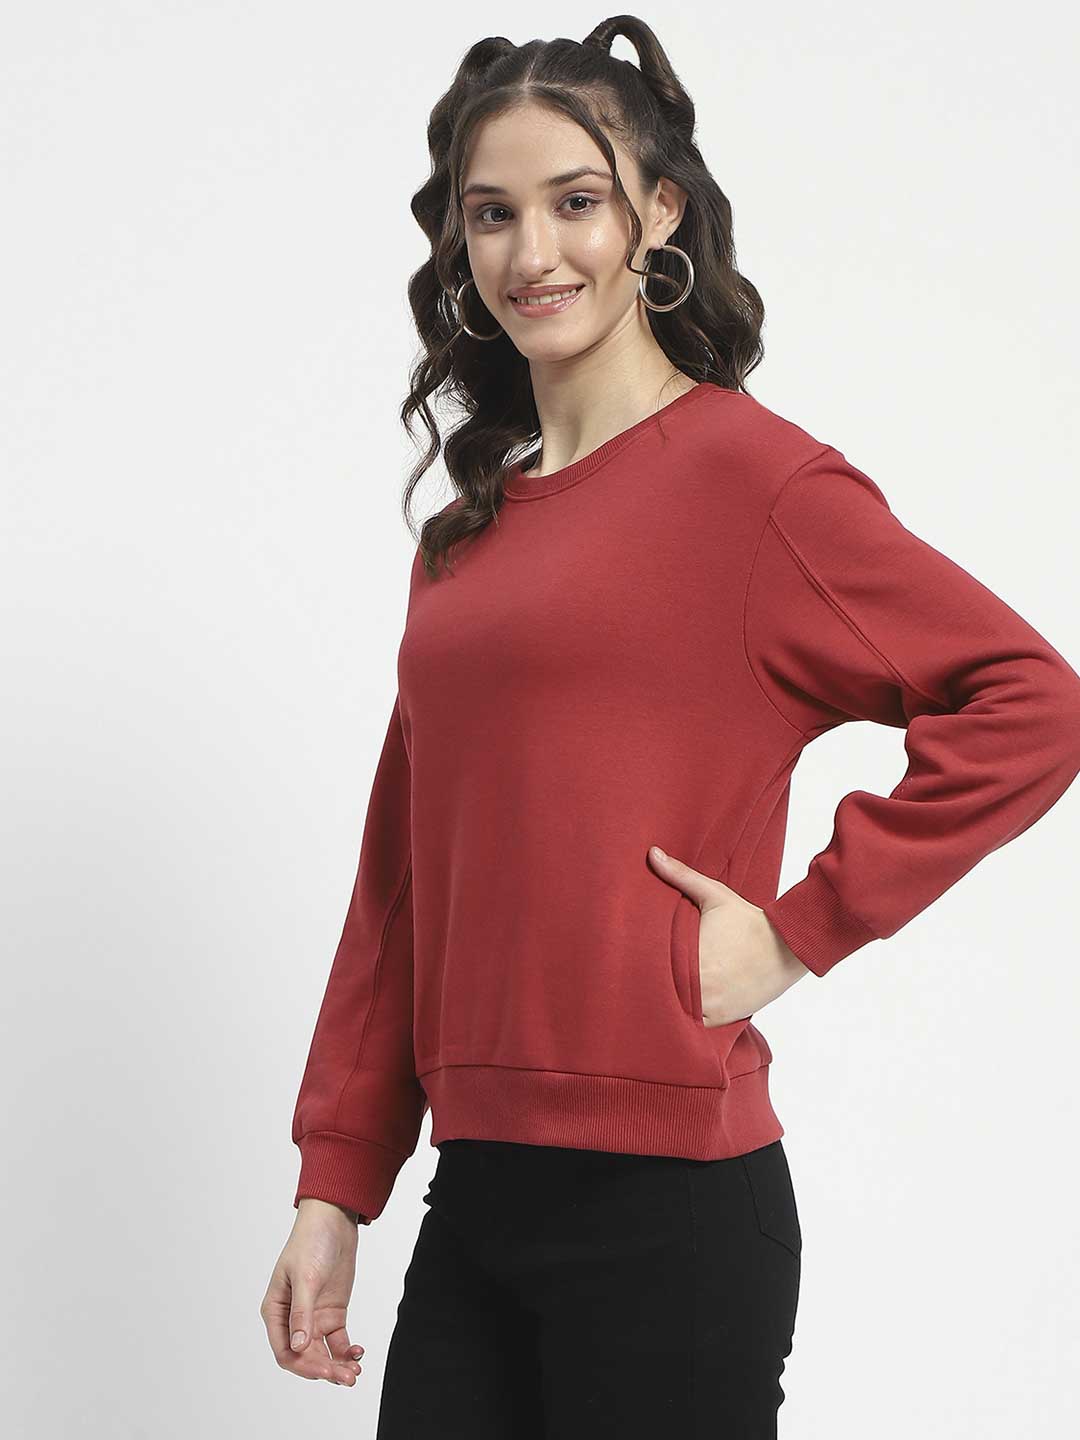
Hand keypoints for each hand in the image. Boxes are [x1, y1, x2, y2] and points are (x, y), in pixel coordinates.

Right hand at [260, 1199, 365, 1385]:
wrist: (334, 1220)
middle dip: (325, 1370)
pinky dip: (346, 1352)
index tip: (325, 1370)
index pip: (285, 1351)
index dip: (303, 1366)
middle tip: (347, 1377)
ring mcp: (314, 1317)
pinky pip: (337, 1341)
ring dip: (337, 1365)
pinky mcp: (332, 1313)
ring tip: (355, 1372)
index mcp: (276, 1311)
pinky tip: (357, 1353)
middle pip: (306, 1357)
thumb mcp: (306, 1277)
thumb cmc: (311, 1242)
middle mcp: (292, 1319)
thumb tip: (298, 1346)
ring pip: (322, 1353)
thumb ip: (302, 1313)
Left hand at [648, 845, 808, 1025]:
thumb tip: (652, 853)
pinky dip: (688, 1022)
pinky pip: (697, 1027)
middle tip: (632, 984)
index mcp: (691, 958)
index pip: (650, 971)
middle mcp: (700, 988)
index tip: (626, 965)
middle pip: (661, 996)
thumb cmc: (747, 919)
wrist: (787, 945)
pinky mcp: (724, 1020)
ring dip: (668, 1008)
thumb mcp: (714, 895)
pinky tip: (678, 1013)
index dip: (636, 969)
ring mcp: (712, 1007)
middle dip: (651, 989)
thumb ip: (680, 875)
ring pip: (677, 1015)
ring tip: (653, 999)